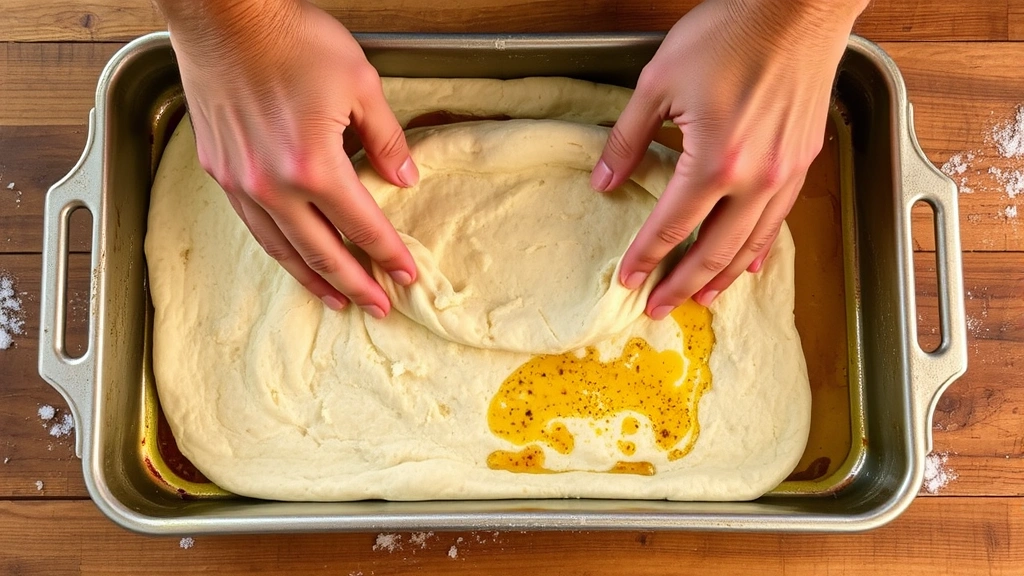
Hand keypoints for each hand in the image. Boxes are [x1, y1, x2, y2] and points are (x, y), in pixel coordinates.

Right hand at [159, 0, 417, 317]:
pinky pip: (253, 225)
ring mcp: (241, 182)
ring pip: (282, 248)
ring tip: (336, 299)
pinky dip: (278, 249)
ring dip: (312, 278)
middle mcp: (273, 185)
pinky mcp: (220, 171)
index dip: (388, 255)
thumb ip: (387, 138)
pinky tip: (292, 257)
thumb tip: (405, 178)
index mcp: (314, 165)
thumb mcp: (361, 83)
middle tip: (377, 306)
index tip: (405, 276)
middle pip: (322, 252)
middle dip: (355, 284)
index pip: (362, 226)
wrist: (223, 15)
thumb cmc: (288, 38)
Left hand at [591, 0, 866, 318]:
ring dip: (721, 277)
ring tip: (699, 300)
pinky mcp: (802, 162)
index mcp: (714, 161)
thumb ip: (628, 139)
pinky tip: (748, 264)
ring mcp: (784, 173)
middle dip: (681, 284)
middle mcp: (755, 178)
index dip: (645, 256)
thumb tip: (604, 182)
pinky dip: (759, 247)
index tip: (628, 280)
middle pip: (711, 249)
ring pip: (749, 243)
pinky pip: (778, 220)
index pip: (669, 225)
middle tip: (658, 308)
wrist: (797, 7)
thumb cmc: (730, 33)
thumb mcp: (658, 82)